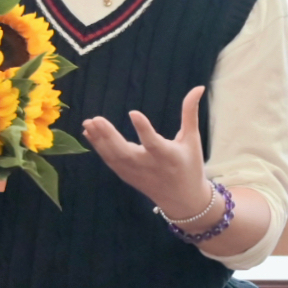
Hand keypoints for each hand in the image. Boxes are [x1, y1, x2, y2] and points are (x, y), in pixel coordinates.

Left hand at [83, 86, 212, 220]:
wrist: (183, 200)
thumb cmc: (190, 165)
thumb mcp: (192, 139)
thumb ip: (190, 113)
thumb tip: (199, 87)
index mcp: (169, 156)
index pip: (154, 142)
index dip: (144, 129)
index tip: (133, 112)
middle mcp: (150, 166)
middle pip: (126, 153)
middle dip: (110, 137)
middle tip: (96, 119)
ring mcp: (136, 173)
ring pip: (114, 158)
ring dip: (99, 140)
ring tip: (89, 122)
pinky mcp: (127, 176)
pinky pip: (110, 161)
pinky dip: (99, 148)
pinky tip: (90, 132)